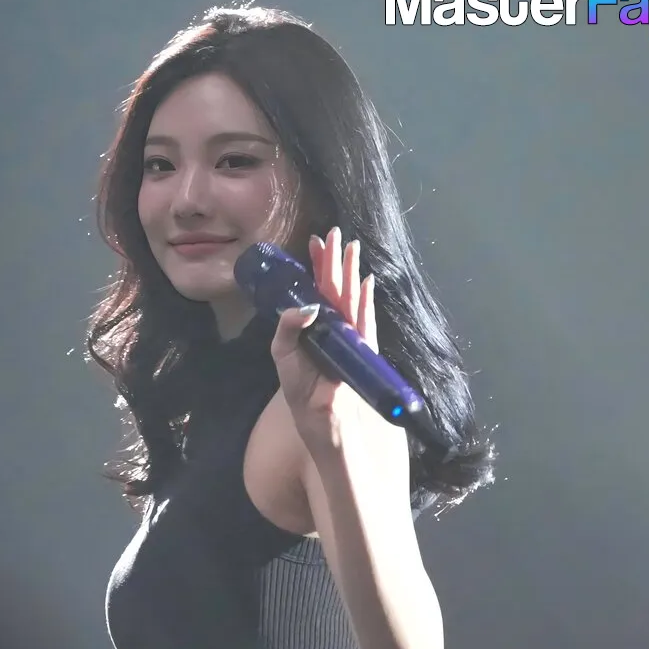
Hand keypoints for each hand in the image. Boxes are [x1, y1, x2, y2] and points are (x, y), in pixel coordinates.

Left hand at [270, 226, 379, 454]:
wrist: (318, 415)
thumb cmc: (300, 388)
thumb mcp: (282, 352)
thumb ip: (287, 326)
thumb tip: (308, 304)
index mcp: (311, 325)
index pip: (314, 289)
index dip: (315, 266)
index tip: (314, 242)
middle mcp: (331, 325)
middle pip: (333, 287)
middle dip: (333, 260)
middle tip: (334, 233)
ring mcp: (348, 333)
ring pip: (350, 296)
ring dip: (351, 271)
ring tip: (351, 247)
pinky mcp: (362, 346)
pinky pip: (365, 318)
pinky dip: (366, 299)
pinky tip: (366, 280)